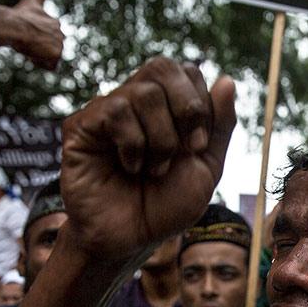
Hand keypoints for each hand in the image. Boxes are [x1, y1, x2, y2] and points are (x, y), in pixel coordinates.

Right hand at [10, 0, 63, 69]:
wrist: (13, 26)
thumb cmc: (19, 16)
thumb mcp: (31, 2)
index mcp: (56, 24)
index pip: (47, 39)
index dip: (34, 39)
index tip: (27, 33)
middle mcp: (61, 34)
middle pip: (47, 50)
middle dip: (36, 49)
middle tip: (26, 40)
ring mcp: (60, 45)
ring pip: (48, 58)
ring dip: (36, 55)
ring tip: (29, 46)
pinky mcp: (57, 55)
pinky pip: (49, 67)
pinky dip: (39, 63)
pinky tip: (32, 54)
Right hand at [59, 57, 235, 261]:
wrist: (131, 239)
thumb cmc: (166, 206)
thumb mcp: (207, 168)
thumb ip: (220, 126)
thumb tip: (227, 79)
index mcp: (166, 106)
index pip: (186, 71)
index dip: (200, 104)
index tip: (198, 146)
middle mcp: (134, 102)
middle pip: (162, 66)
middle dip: (185, 109)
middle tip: (186, 150)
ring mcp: (106, 111)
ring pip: (143, 92)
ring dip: (160, 140)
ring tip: (153, 170)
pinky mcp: (81, 126)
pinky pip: (115, 110)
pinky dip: (133, 144)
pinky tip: (130, 168)